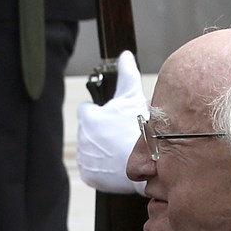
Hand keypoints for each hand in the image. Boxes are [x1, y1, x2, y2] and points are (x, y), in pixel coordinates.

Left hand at [76, 50, 144, 194]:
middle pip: (88, 131)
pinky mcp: (88, 175)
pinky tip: (114, 163)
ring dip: (100, 149)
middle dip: (100, 131)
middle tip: (119, 134)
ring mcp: (84, 159)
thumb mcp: (134, 96)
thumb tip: (124, 55)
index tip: (112, 117)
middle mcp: (82, 138)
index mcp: (88, 118)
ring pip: (89, 150)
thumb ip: (126, 74)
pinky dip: (100, 167)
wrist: (148, 164)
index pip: (87, 110)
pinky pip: (91, 169)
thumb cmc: (140, 129)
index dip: (100, 112)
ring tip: (118, 149)